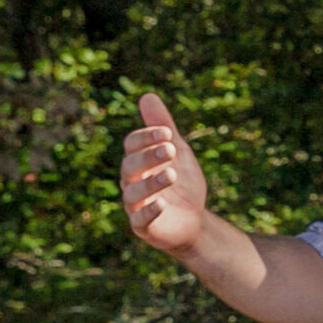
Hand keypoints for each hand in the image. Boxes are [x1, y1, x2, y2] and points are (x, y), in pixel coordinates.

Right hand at [120, 93, 212, 256]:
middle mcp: (132, 182)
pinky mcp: (144, 227)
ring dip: (152, 182)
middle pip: (130, 166)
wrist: (193, 219)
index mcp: (138, 162)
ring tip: (172, 174)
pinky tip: (162, 204)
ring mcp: (136, 206)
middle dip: (149, 156)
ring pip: (134, 193)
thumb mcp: (177, 152)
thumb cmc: (181, 184)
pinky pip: (141, 220)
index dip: (147, 137)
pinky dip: (149, 212)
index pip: (132, 145)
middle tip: (171, 148)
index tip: (167, 132)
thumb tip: (147, 95)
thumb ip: (163, 127)